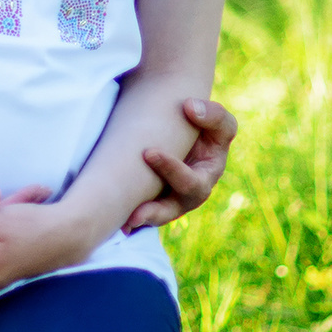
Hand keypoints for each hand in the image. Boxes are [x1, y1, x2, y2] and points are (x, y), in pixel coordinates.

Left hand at [124, 97, 236, 231]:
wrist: (187, 131)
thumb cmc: (204, 125)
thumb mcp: (216, 119)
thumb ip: (212, 114)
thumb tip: (189, 107)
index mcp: (207, 176)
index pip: (193, 181)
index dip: (172, 170)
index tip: (148, 152)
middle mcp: (191, 194)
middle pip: (176, 208)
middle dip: (156, 210)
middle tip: (134, 211)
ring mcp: (174, 200)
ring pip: (159, 216)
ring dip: (142, 220)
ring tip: (123, 223)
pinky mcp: (157, 200)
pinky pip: (146, 214)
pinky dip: (131, 218)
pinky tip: (115, 221)